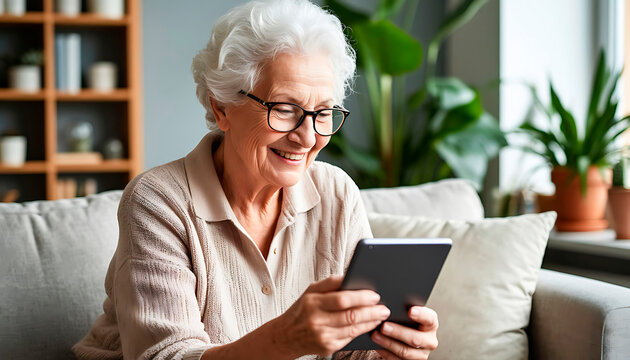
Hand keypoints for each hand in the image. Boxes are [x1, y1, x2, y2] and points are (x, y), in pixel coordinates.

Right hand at [272, 276, 390, 356]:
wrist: (285, 336)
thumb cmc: (302, 309)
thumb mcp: (311, 291)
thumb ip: (331, 282)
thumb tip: (353, 275)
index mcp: (312, 302)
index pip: (342, 299)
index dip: (361, 297)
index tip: (375, 295)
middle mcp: (316, 320)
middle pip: (351, 316)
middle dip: (371, 311)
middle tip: (384, 308)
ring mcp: (322, 336)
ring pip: (353, 329)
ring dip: (371, 322)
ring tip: (381, 315)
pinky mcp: (327, 348)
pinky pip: (350, 338)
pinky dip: (362, 331)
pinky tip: (370, 325)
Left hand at [371, 306, 438, 359]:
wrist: (406, 336)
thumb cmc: (406, 320)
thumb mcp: (407, 313)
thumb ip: (402, 309)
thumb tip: (386, 304)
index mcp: (431, 323)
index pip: (429, 318)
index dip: (421, 315)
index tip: (410, 310)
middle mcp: (429, 340)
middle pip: (415, 338)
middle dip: (398, 332)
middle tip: (384, 326)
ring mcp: (422, 354)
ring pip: (405, 351)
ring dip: (388, 343)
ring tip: (375, 335)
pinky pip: (397, 359)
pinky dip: (386, 352)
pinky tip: (377, 345)